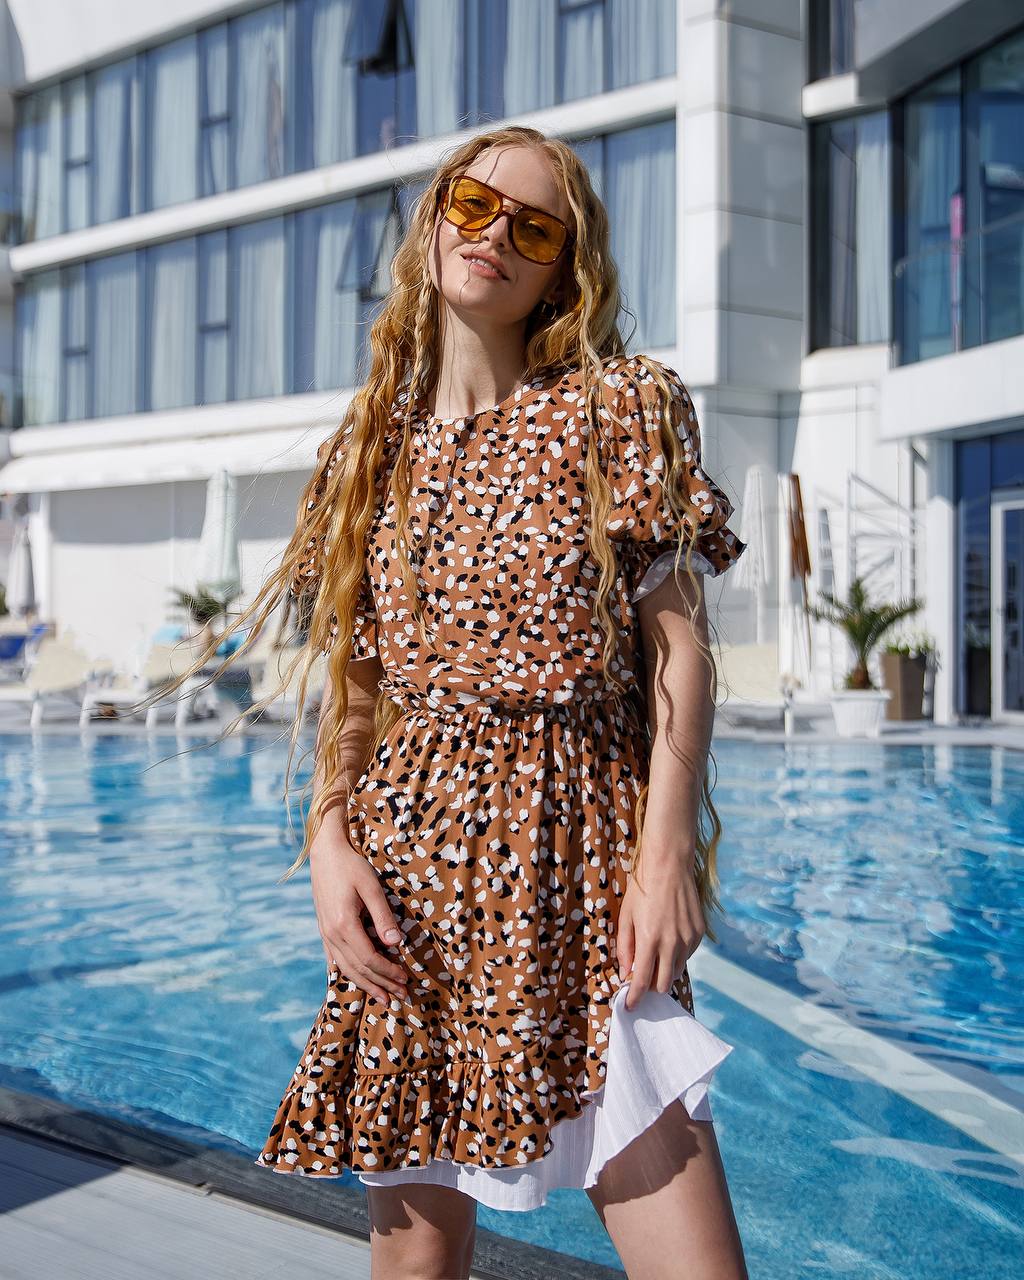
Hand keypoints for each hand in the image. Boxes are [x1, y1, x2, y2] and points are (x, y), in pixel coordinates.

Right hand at [309, 824, 410, 1006]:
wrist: (325, 854)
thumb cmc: (352, 866)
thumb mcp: (371, 887)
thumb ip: (383, 916)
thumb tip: (395, 943)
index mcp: (344, 925)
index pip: (370, 959)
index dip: (388, 972)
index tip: (406, 979)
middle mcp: (331, 934)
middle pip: (358, 969)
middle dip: (381, 984)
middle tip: (401, 996)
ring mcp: (325, 934)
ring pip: (345, 968)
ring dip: (366, 984)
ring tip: (383, 997)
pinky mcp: (323, 930)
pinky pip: (334, 960)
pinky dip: (347, 974)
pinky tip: (355, 981)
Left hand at [615, 856, 704, 1011]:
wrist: (669, 865)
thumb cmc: (642, 888)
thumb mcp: (626, 917)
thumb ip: (625, 948)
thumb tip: (626, 973)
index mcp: (649, 940)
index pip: (642, 981)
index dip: (635, 997)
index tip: (630, 1006)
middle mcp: (671, 943)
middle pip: (664, 983)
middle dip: (651, 987)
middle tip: (642, 980)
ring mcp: (688, 938)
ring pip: (677, 971)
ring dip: (665, 972)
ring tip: (655, 959)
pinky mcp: (699, 933)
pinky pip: (687, 955)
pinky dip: (677, 956)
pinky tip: (669, 942)